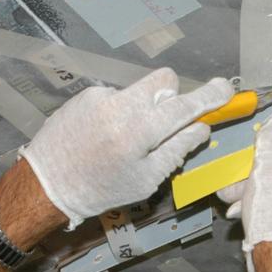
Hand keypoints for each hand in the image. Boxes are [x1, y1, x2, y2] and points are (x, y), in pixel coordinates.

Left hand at [20, 69, 232, 228]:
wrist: (46, 184)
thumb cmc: (99, 190)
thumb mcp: (145, 180)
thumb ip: (176, 150)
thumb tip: (201, 128)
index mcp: (137, 132)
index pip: (183, 106)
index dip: (208, 97)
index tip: (224, 89)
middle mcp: (119, 106)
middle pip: (163, 80)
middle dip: (172, 97)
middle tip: (164, 124)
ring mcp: (100, 96)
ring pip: (138, 91)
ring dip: (142, 110)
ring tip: (122, 142)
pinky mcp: (85, 95)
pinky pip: (115, 98)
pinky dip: (118, 114)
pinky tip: (103, 137)